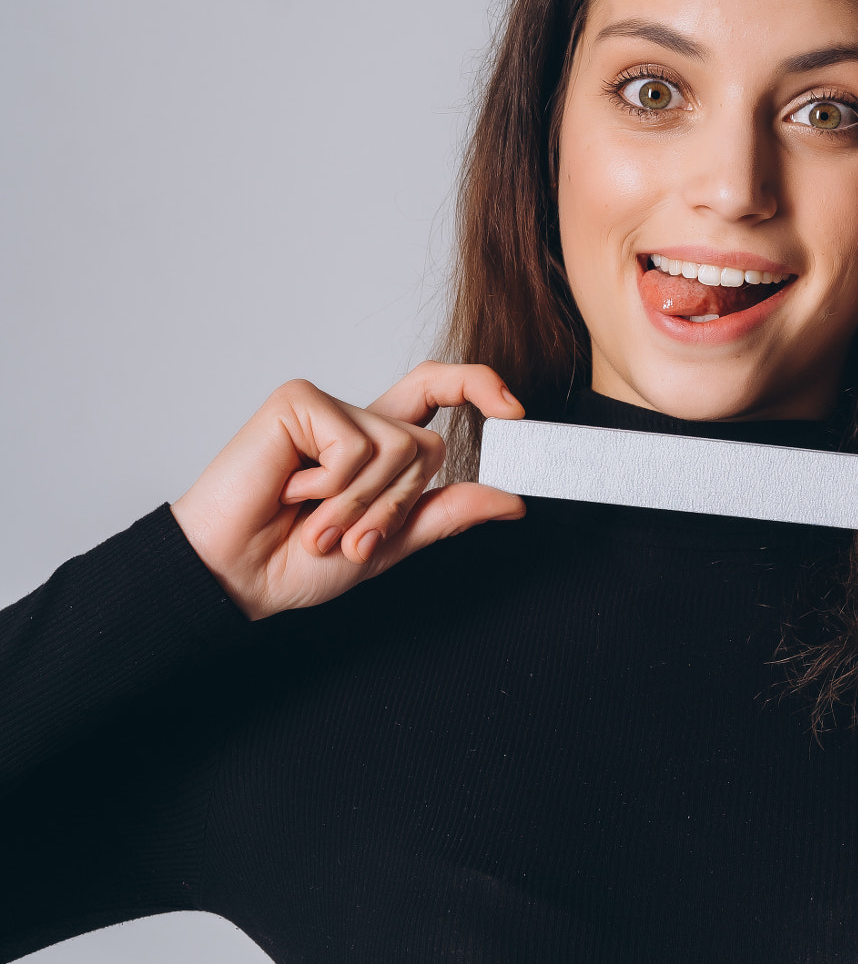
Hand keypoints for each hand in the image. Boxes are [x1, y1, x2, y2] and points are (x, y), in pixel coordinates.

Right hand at [170, 362, 524, 620]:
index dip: (480, 387)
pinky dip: (331, 487)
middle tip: (346, 539)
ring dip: (359, 505)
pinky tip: (290, 493)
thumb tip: (513, 499)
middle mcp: (357, 421)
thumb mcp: (389, 544)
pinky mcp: (299, 402)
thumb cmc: (296, 561)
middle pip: (427, 444)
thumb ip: (446, 513)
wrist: (237, 576)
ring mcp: (327, 407)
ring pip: (397, 447)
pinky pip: (355, 445)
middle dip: (396, 506)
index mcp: (377, 448)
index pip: (438, 393)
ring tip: (313, 523)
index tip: (514, 413)